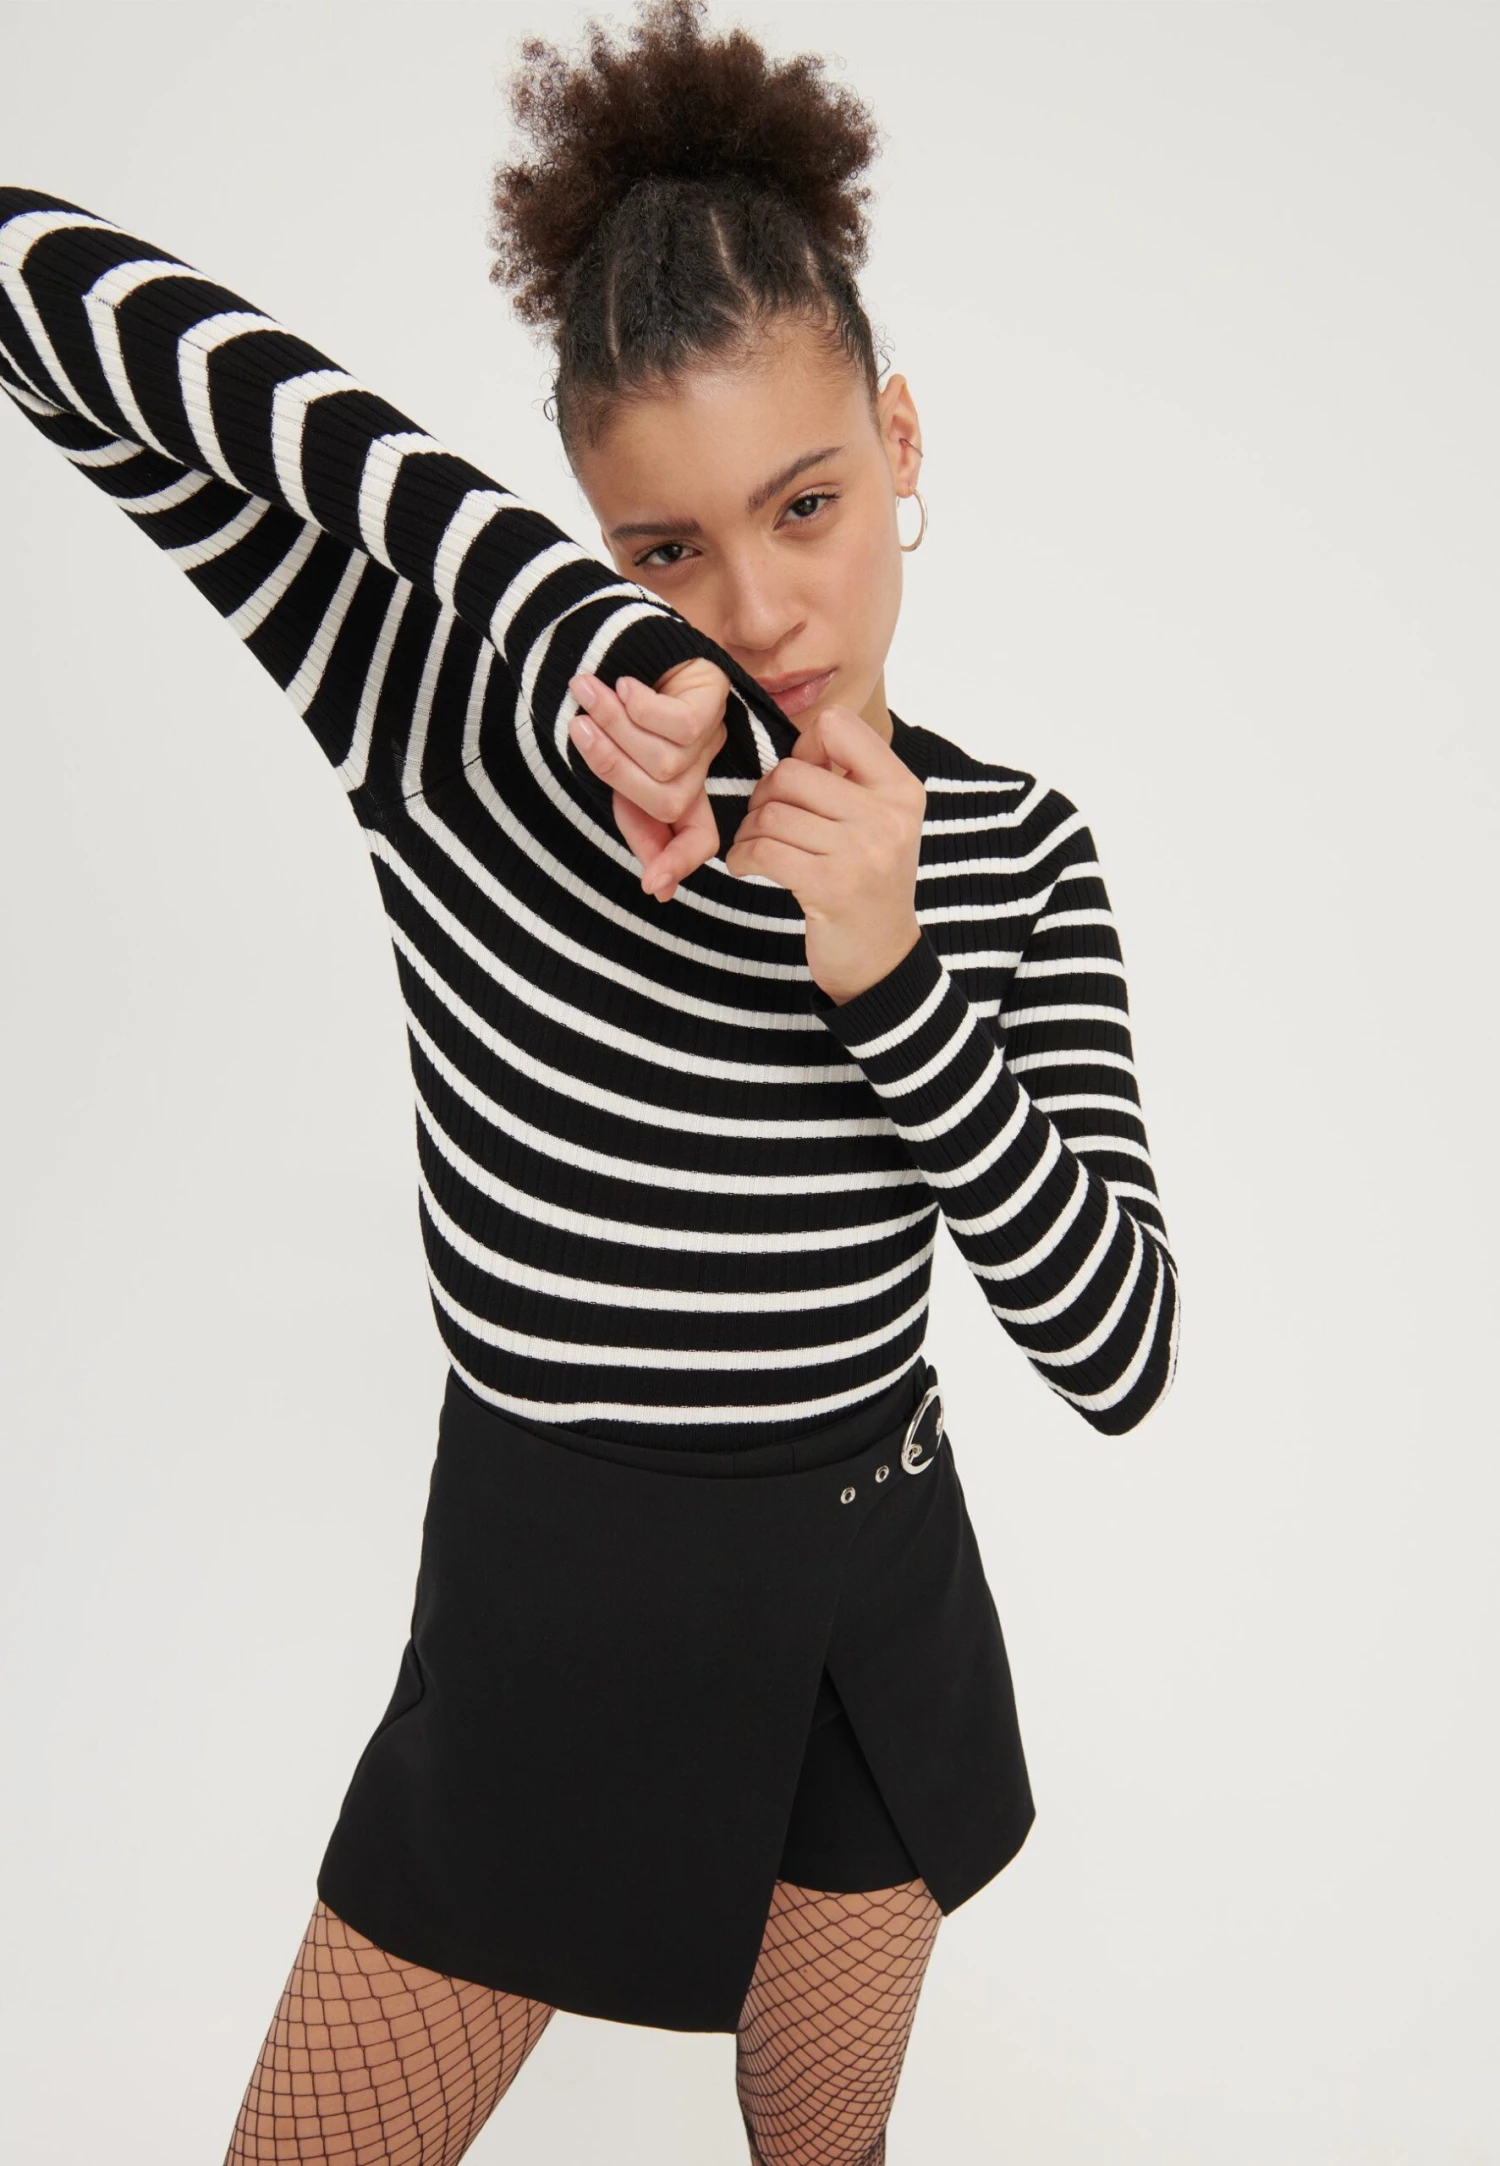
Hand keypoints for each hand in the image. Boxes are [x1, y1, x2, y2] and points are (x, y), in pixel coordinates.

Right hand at [566, 657, 729, 901]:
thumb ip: (632, 818)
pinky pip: (680, 726)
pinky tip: (626, 685)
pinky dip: (643, 709)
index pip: (699, 837)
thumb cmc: (596, 703)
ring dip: (618, 728)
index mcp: (679, 786)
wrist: (598, 632)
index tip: (654, 887)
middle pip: (669, 799)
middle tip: (577, 729)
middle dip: (615, 768)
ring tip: (586, 691)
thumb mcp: (607, 768)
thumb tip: (658, 887)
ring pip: (669, 762)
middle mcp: (702, 764)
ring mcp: (712, 729)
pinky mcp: (714, 692)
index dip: (679, 861)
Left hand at [723, 707, 925, 1003]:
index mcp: (900, 789)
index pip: (838, 727)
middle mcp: (888, 815)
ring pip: (772, 813)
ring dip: (750, 832)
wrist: (881, 959)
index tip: (804, 781)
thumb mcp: (877, 823)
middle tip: (766, 823)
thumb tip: (796, 742)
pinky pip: (763, 850)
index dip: (806, 748)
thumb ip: (846, 779)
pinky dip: (742, 857)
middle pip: (792, 772)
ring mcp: (862, 852)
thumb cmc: (866, 883)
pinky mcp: (831, 886)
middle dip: (764, 797)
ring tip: (758, 849)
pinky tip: (747, 867)